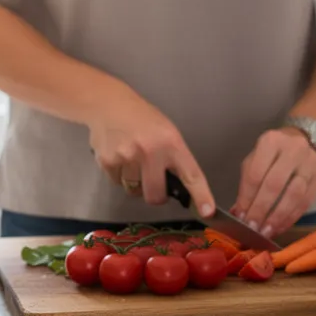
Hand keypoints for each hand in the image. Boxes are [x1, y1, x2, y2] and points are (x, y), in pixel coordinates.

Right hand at [87, 92, 214, 216]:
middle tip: (154, 184)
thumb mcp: (166, 131)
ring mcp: (127, 157)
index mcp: (171, 143)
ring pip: (134, 190)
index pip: (191, 174)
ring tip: (131, 159)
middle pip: (155, 195)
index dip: (201, 195)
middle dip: (156, 195)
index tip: (207, 211)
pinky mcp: (107, 161)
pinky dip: (119, 174)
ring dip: (135, 182)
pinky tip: (119, 155)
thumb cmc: (142, 118)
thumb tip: (178, 188)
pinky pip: (117, 182)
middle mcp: (150, 152)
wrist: (108, 104)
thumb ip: (173, 158)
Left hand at [232, 127, 315, 236]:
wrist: (302, 141)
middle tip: (252, 227)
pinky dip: (291, 218)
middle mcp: (293, 149)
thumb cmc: (272, 154)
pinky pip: (305, 202)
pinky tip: (280, 227)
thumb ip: (247, 184)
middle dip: (261, 209)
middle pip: (275, 184)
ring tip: (266, 231)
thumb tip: (238, 213)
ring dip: (278, 217)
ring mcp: (310, 163)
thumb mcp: (255, 160)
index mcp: (271, 142)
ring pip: (294, 195)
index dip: (247, 198)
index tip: (241, 217)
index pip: (256, 174)